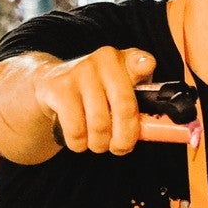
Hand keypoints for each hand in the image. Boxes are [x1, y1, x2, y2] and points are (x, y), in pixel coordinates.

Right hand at [36, 47, 157, 154]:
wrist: (52, 79)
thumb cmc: (99, 89)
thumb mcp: (122, 88)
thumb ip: (140, 104)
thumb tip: (155, 132)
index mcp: (126, 60)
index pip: (140, 61)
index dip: (144, 65)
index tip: (146, 68)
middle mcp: (105, 60)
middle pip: (124, 107)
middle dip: (125, 137)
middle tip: (120, 148)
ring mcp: (81, 72)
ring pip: (99, 124)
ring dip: (100, 144)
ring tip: (99, 143)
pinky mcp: (60, 88)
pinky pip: (76, 129)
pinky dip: (79, 143)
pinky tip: (81, 140)